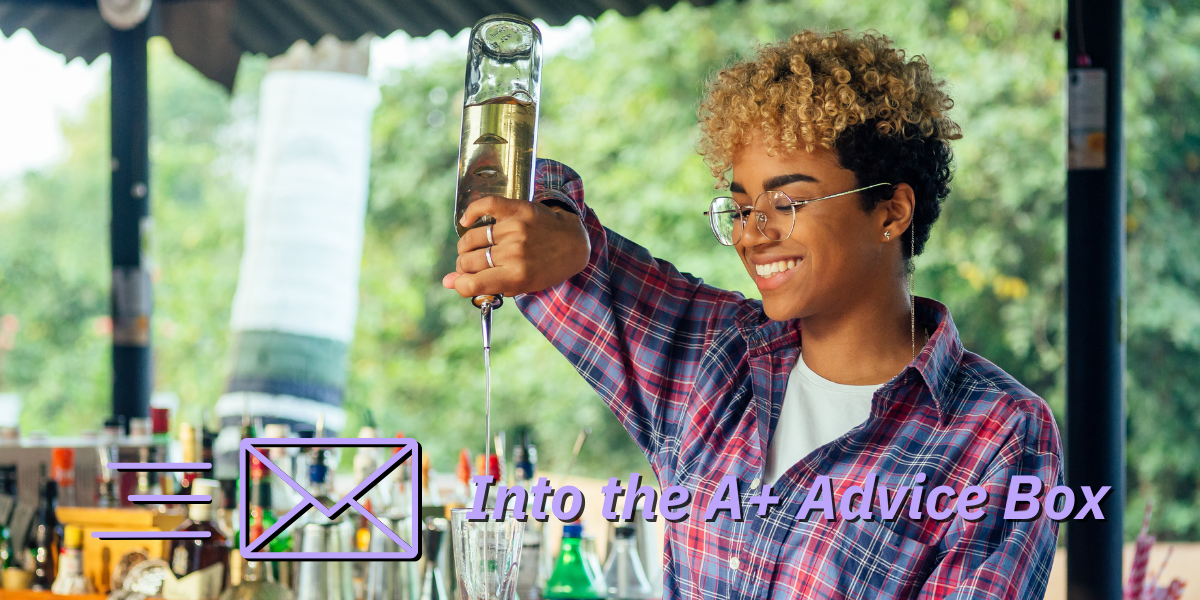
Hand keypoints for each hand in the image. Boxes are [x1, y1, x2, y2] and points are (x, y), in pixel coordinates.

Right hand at [442, 196, 589, 297]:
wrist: (573, 244)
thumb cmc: (544, 269)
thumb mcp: (519, 284)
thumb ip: (484, 285)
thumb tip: (447, 282)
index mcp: (516, 276)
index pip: (472, 283)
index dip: (460, 284)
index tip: (462, 281)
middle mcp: (514, 253)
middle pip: (468, 261)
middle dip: (463, 266)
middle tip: (471, 265)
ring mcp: (516, 229)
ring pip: (472, 238)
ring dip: (467, 246)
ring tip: (473, 249)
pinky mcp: (518, 209)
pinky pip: (485, 205)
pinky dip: (471, 213)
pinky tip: (467, 221)